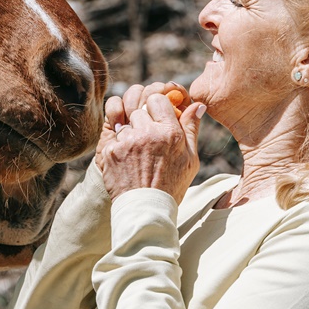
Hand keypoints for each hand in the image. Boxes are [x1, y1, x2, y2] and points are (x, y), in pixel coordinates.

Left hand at [96, 82, 203, 203]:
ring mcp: (127, 141)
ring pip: (124, 121)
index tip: (157, 116)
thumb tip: (197, 105)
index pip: (157, 99)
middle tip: (147, 135)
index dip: (156, 105)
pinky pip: (113, 136)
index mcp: (170, 133)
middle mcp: (147, 133)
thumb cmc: (172, 185)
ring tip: (137, 150)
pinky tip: (127, 159)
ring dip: (130, 131)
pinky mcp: (110, 150)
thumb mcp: (190, 159)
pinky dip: (118, 144)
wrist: (146, 209)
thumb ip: (191, 128)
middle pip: (138, 107)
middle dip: (142, 117)